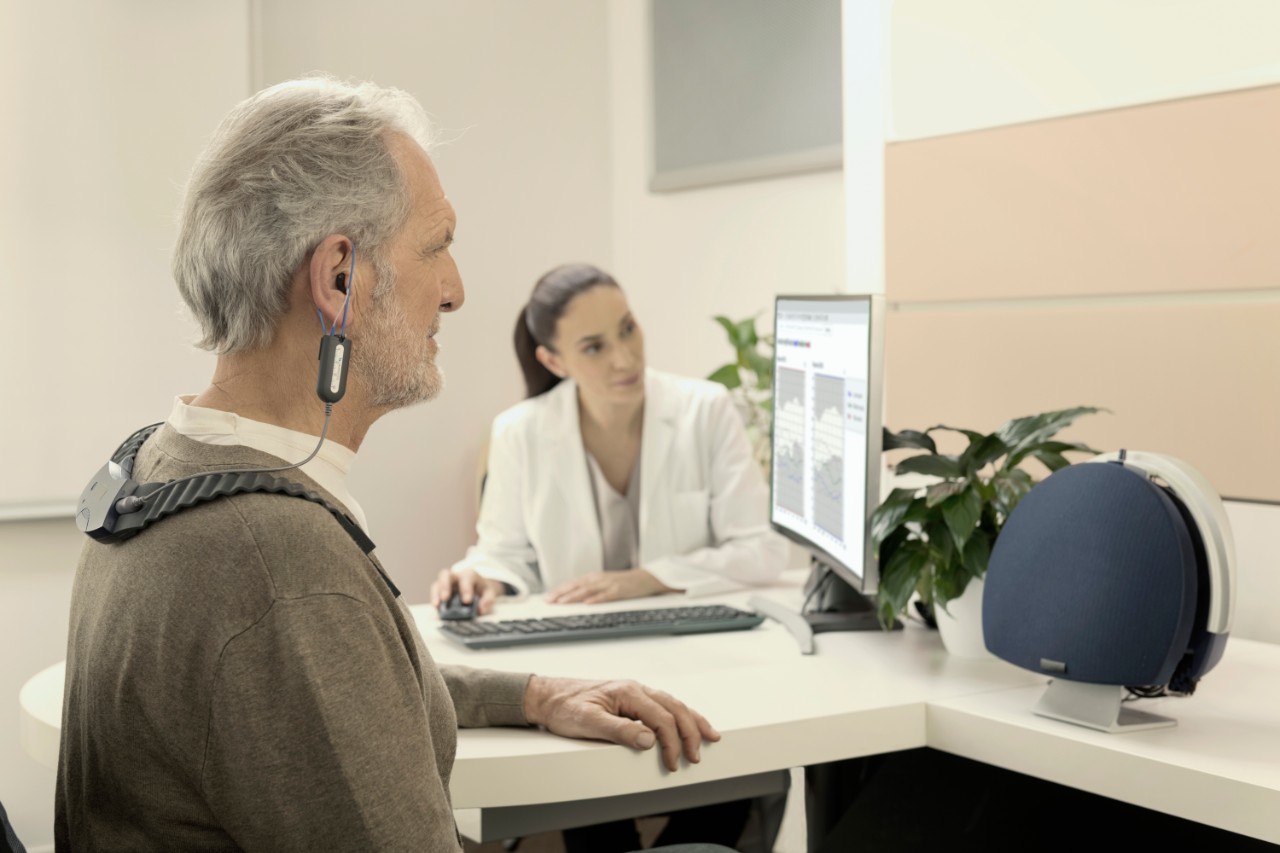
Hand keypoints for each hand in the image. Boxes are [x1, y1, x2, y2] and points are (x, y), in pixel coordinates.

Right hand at [429, 568, 504, 615]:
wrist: (477, 588)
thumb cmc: (482, 590)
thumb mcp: (489, 593)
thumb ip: (488, 600)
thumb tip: (480, 609)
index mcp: (469, 575)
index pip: (466, 578)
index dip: (466, 589)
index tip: (467, 601)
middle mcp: (456, 577)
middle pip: (446, 575)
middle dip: (445, 586)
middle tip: (445, 598)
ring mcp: (446, 583)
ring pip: (437, 583)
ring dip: (436, 594)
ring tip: (436, 605)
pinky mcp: (440, 591)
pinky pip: (434, 593)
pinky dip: (434, 599)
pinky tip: (436, 607)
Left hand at [523, 676, 719, 771]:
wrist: (548, 697)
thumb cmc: (565, 708)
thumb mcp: (587, 721)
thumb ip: (619, 730)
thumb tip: (648, 739)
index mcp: (628, 692)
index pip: (661, 717)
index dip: (671, 742)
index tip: (673, 763)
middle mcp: (635, 689)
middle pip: (674, 708)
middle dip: (689, 732)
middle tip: (695, 756)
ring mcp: (635, 693)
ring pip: (673, 704)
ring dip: (691, 721)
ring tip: (709, 736)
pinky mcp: (631, 700)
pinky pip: (663, 706)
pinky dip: (680, 715)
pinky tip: (685, 723)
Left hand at [545, 568, 675, 603]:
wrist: (645, 578)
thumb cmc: (623, 582)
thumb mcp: (604, 583)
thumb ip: (590, 588)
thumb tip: (573, 596)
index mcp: (594, 578)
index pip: (572, 584)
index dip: (559, 590)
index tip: (547, 597)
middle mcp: (599, 579)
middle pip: (576, 586)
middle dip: (561, 593)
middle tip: (549, 600)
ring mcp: (609, 584)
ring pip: (588, 590)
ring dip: (574, 596)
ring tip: (562, 602)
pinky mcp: (619, 591)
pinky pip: (606, 595)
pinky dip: (596, 599)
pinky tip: (588, 603)